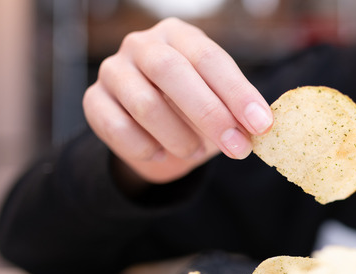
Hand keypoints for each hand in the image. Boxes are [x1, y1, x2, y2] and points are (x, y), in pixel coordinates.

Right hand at [83, 18, 272, 184]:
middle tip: (237, 148)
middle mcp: (142, 45)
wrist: (153, 133)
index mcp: (180, 36)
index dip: (238, 93)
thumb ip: (238, 111)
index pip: (210, 58)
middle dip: (210, 114)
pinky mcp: (94, 101)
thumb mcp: (221, 105)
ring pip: (145, 104)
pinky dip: (146, 148)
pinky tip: (162, 154)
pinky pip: (118, 128)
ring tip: (195, 151)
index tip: (262, 125)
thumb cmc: (195, 111)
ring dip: (179, 137)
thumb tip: (261, 126)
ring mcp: (113, 70)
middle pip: (172, 72)